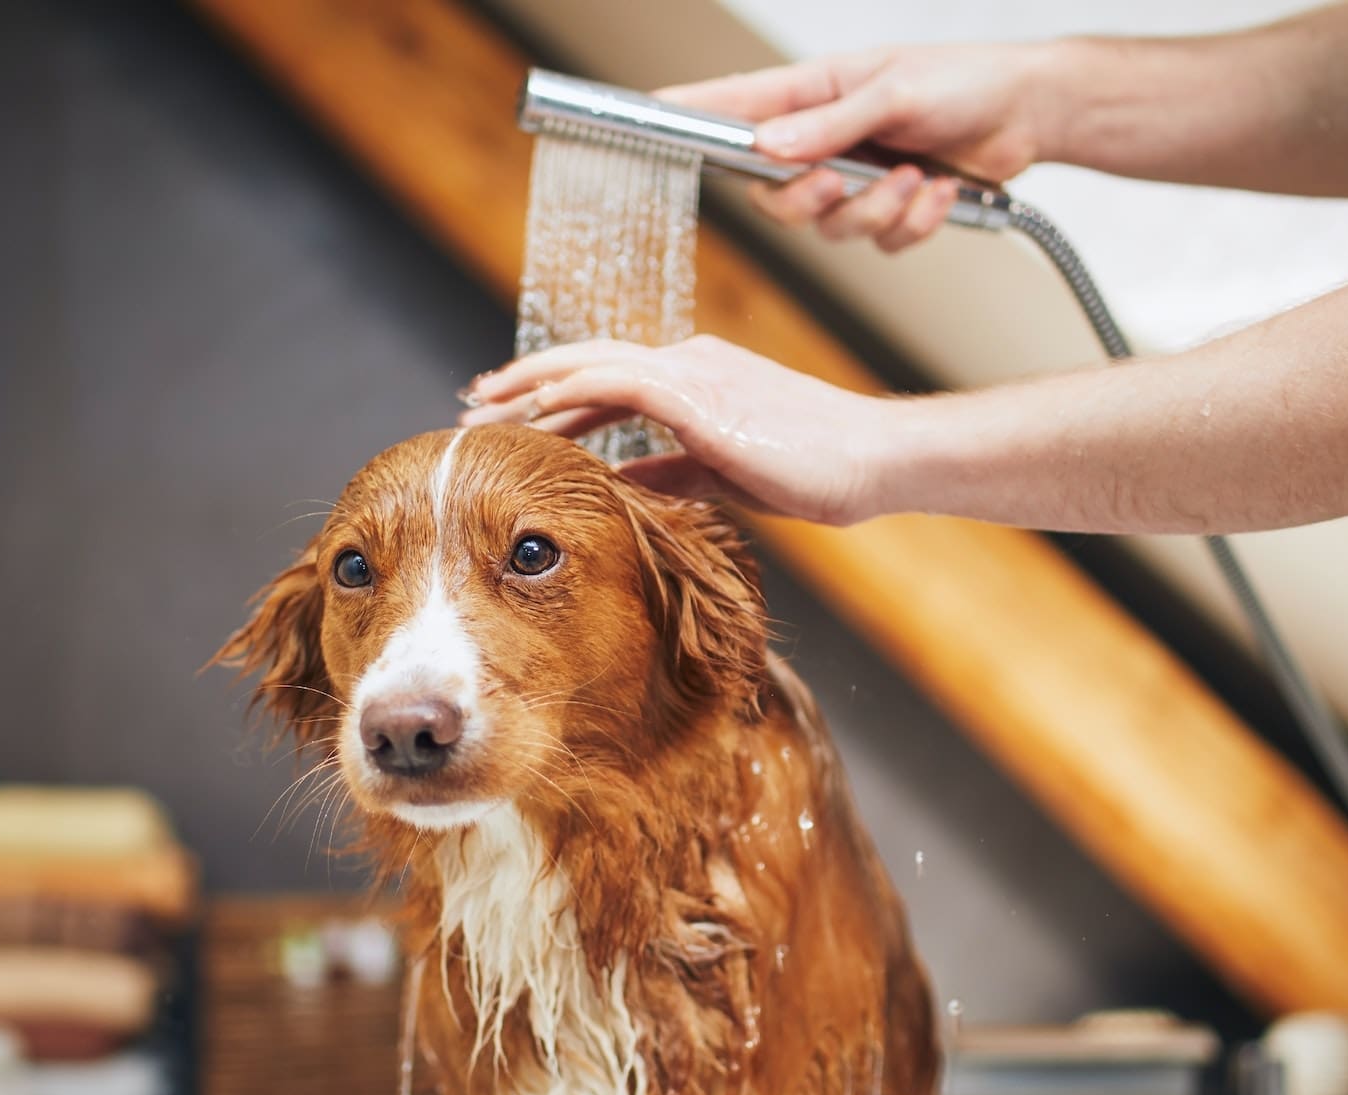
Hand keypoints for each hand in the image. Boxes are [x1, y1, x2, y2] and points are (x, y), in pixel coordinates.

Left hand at [458, 336, 915, 526]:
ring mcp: (695, 373)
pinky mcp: (702, 395)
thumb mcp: (725, 474)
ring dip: (532, 384)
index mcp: (695, 379)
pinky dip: (575, 389)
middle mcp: (689, 363)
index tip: (506, 414)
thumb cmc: (816, 469)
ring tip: (485, 405)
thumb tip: (622, 480)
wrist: (874, 459)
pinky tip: (538, 410)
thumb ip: (672, 470)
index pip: (606, 379)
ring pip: (591, 364)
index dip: (553, 394)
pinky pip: (622, 382)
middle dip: (523, 381)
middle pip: (585, 363)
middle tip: (472, 401)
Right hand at [659, 43, 1057, 251]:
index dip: (686, 113)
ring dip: (877, 211)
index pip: (732, 107)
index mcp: (812, 95)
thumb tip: (768, 146)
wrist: (1030, 112)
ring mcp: (853, 178)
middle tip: (840, 183)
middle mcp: (823, 140)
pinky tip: (941, 190)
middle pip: (772, 195)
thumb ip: (830, 124)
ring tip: (917, 176)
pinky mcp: (887, 210)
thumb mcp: (895, 91)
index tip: (645, 115)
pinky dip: (912, 223)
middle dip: (808, 201)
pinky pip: (878, 243)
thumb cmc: (965, 80)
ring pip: (828, 229)